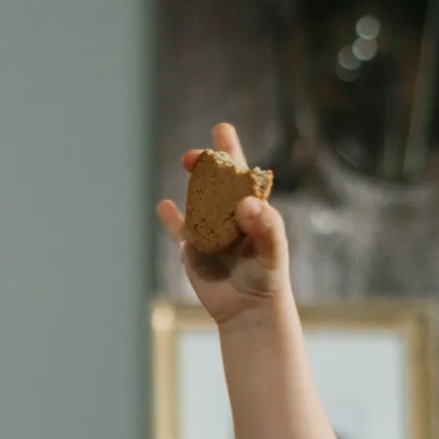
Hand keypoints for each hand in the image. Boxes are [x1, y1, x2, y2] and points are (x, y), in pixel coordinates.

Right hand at [155, 123, 291, 328]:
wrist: (249, 308)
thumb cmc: (267, 275)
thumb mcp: (273, 249)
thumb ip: (265, 225)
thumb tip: (244, 203)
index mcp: (250, 208)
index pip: (241, 174)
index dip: (231, 151)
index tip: (222, 130)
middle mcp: (227, 214)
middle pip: (214, 181)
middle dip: (206, 163)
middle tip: (195, 156)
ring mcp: (207, 230)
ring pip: (194, 199)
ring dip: (191, 182)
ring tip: (188, 163)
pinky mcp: (191, 250)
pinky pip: (177, 229)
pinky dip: (170, 217)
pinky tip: (165, 205)